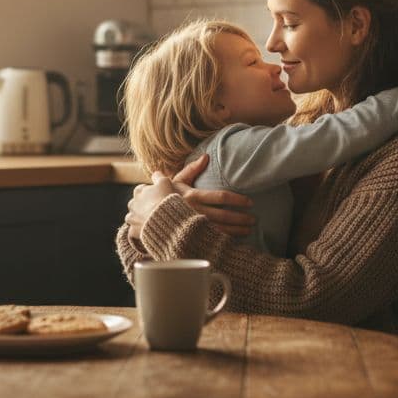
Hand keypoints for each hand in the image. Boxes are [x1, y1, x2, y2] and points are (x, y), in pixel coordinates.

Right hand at [124, 155, 255, 240]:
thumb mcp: (175, 180)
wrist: (143, 216)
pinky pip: (209, 238)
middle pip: (223, 215)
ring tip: (249, 230)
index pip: (220, 196)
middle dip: (241, 218)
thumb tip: (206, 157)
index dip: (237, 199)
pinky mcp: (188, 235)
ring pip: (219, 229)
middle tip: (254, 219)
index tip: (249, 202)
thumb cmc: (162, 196)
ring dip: (236, 230)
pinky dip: (223, 240)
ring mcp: (191, 224)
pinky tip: (234, 241)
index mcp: (193, 196)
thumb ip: (192, 169)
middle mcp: (193, 211)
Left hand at [124, 173, 174, 241]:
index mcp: (138, 191)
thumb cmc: (165, 199)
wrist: (166, 220)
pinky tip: (149, 232)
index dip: (152, 194)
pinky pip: (135, 232)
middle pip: (137, 204)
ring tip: (153, 222)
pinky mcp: (133, 231)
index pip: (142, 190)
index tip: (159, 197)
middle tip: (157, 210)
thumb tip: (155, 173)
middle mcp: (132, 203)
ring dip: (141, 219)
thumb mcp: (165, 182)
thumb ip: (158, 176)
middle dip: (145, 206)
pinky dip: (140, 232)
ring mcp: (132, 218)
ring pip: (134, 217)